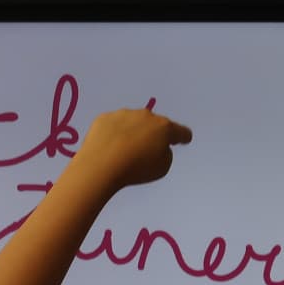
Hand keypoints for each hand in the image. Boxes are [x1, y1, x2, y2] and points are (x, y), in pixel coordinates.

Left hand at [73, 107, 191, 190]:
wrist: (100, 165)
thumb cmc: (136, 169)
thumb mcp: (162, 168)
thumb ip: (165, 154)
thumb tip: (158, 146)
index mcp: (164, 128)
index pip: (180, 131)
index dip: (183, 136)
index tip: (183, 138)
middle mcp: (146, 116)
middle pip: (155, 124)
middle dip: (154, 134)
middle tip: (146, 149)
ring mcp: (124, 114)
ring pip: (133, 122)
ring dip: (133, 132)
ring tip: (123, 150)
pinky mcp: (104, 118)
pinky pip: (114, 125)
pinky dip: (114, 133)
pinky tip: (108, 146)